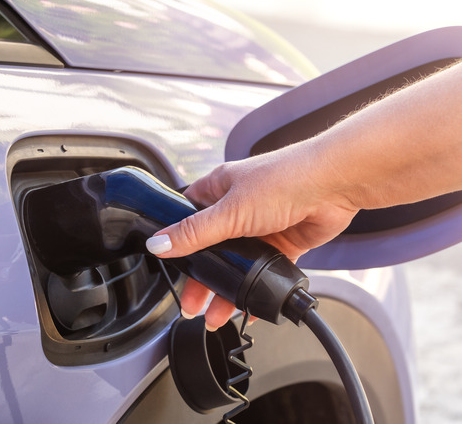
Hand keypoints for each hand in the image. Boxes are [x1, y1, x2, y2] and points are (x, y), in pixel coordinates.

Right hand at [147, 145, 358, 330]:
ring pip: (237, 264)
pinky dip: (255, 287)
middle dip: (202, 278)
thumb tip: (158, 244)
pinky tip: (248, 303)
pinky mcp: (283, 242)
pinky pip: (263, 270)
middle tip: (193, 303)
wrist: (335, 184)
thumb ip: (194, 233)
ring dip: (227, 288)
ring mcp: (260, 226)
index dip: (177, 243)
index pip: (187, 218)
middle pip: (212, 249)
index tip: (171, 269)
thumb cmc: (285, 179)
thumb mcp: (229, 211)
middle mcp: (237, 207)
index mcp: (218, 189)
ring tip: (217, 314)